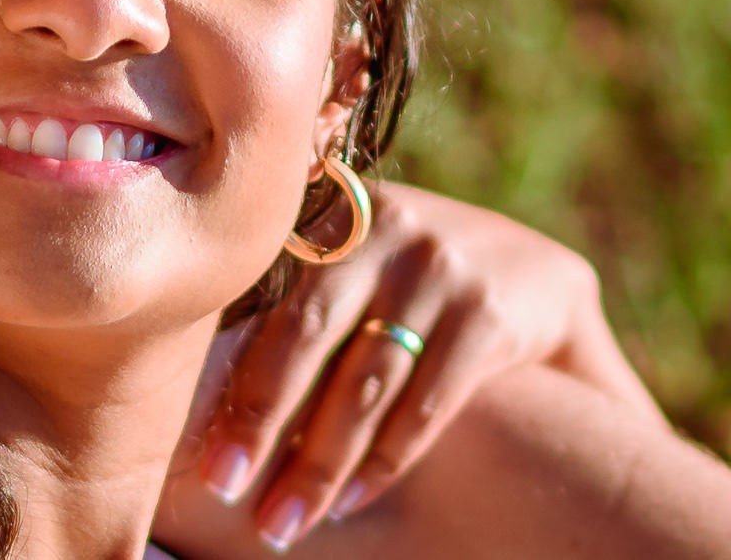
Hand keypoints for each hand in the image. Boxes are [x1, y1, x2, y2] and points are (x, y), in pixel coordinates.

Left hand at [182, 181, 659, 552]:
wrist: (547, 281)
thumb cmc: (416, 287)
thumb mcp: (357, 264)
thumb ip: (294, 296)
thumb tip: (183, 372)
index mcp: (334, 209)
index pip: (265, 294)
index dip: (229, 373)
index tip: (197, 447)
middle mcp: (385, 224)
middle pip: (305, 335)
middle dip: (260, 420)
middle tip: (222, 488)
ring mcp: (442, 261)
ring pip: (364, 379)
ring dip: (319, 461)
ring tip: (282, 521)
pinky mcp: (492, 309)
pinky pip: (427, 399)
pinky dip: (386, 457)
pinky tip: (352, 499)